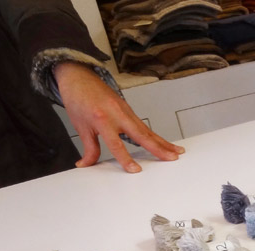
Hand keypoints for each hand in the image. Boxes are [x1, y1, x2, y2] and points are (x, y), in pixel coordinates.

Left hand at [53, 61, 183, 172]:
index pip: (116, 144)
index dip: (126, 158)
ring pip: (147, 130)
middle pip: (141, 135)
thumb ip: (89, 148)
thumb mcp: (81, 127)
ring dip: (163, 142)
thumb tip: (87, 164)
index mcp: (102, 119)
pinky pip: (144, 125)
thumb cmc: (78, 99)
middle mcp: (117, 114)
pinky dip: (156, 135)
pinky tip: (165, 142)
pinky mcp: (129, 110)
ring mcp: (126, 111)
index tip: (135, 170)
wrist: (78, 76)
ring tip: (177, 152)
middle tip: (172, 158)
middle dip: (158, 148)